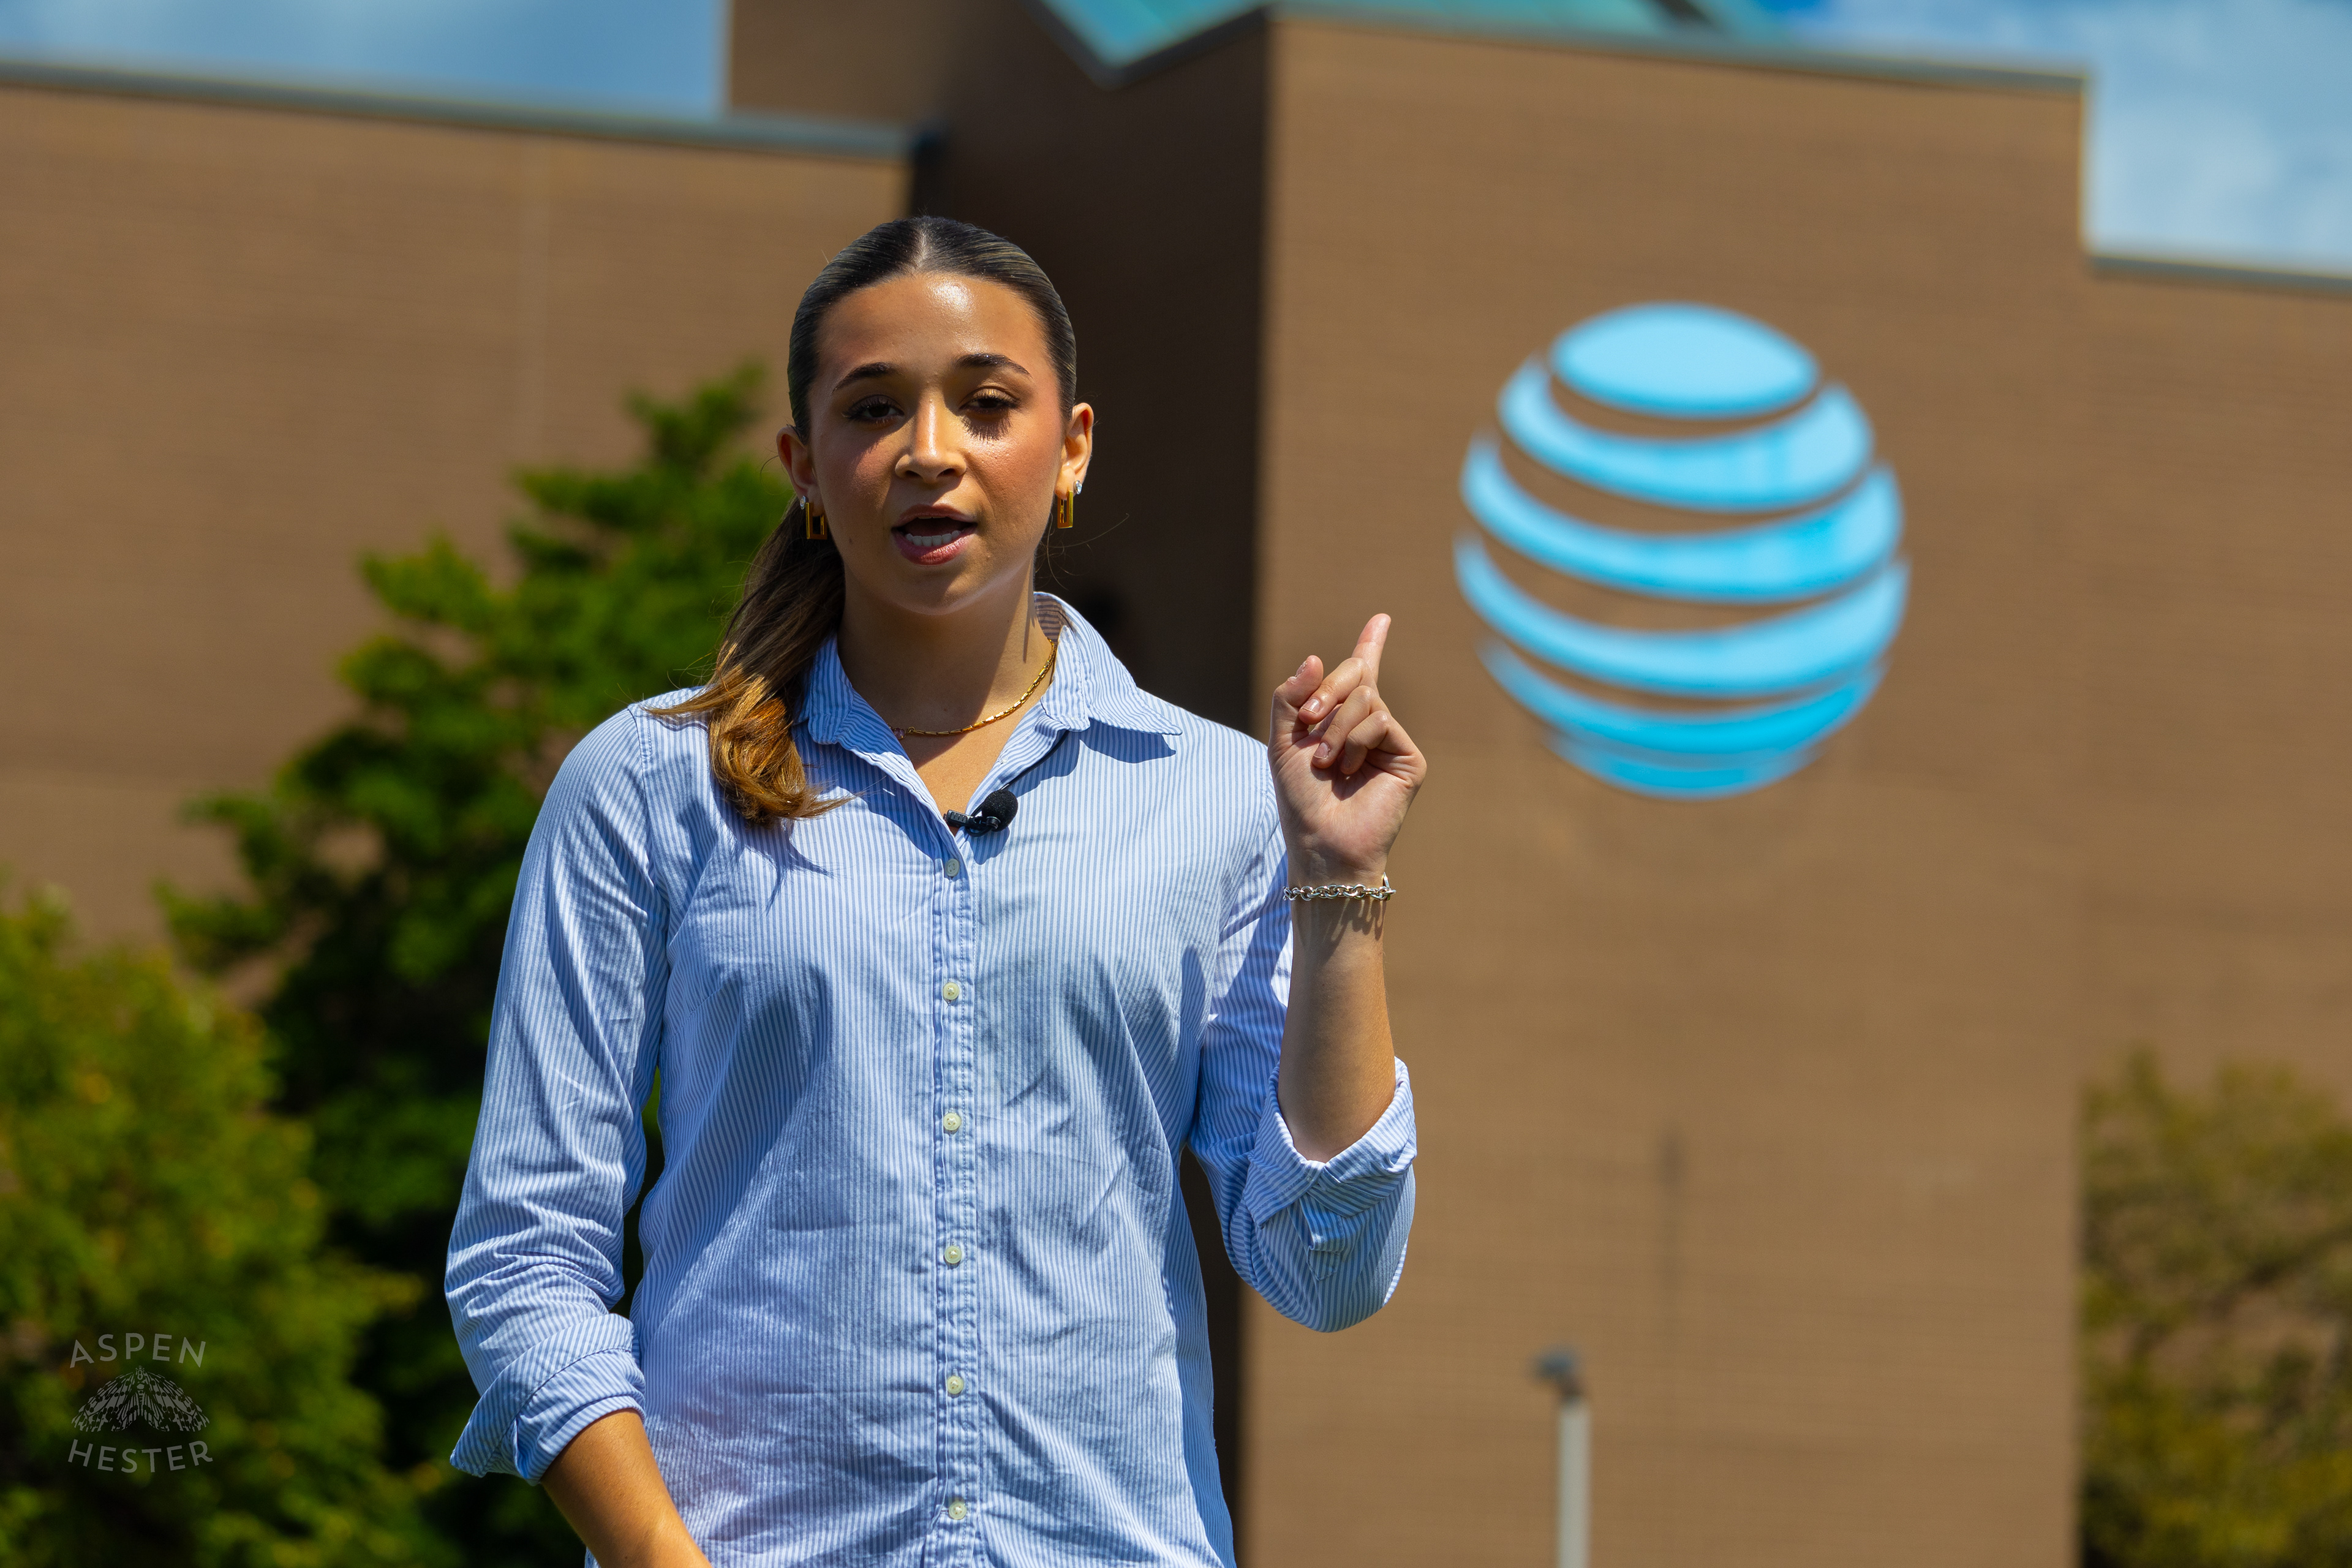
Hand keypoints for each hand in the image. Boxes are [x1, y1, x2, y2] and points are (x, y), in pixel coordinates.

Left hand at [1268, 614, 1426, 886]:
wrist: (1320, 841)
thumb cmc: (1300, 799)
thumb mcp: (1282, 741)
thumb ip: (1290, 698)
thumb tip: (1316, 657)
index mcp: (1340, 721)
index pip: (1359, 676)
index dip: (1370, 645)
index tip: (1382, 618)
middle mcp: (1368, 727)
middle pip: (1356, 675)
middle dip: (1327, 689)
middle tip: (1307, 719)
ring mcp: (1390, 741)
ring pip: (1366, 696)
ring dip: (1335, 726)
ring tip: (1325, 763)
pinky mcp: (1408, 757)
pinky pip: (1380, 719)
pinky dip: (1354, 740)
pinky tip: (1347, 769)